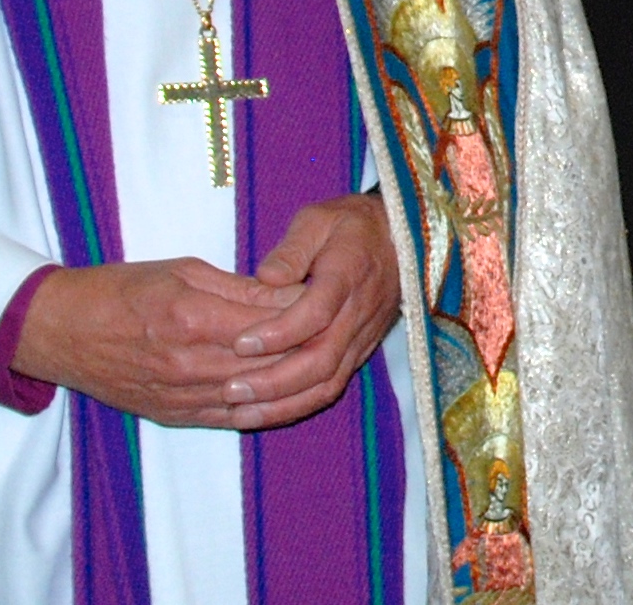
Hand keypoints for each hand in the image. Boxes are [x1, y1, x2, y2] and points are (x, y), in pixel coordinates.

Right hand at [11, 256, 301, 427]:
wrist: (62, 331)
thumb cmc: (119, 290)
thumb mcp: (181, 271)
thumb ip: (236, 288)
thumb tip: (286, 294)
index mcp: (192, 318)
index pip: (267, 323)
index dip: (302, 314)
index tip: (326, 299)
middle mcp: (190, 363)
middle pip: (267, 363)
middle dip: (305, 348)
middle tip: (334, 331)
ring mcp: (182, 396)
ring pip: (255, 395)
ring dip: (290, 382)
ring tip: (318, 361)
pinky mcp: (174, 416)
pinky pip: (231, 418)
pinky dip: (262, 408)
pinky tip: (285, 395)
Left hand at [228, 193, 402, 429]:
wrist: (402, 240)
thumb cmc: (350, 226)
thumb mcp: (318, 219)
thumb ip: (292, 248)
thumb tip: (265, 278)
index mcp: (348, 274)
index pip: (315, 313)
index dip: (278, 333)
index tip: (240, 342)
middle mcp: (358, 314)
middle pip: (320, 360)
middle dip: (273, 381)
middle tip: (230, 388)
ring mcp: (362, 338)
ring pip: (327, 383)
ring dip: (283, 403)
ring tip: (241, 412)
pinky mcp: (360, 353)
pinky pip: (332, 387)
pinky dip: (298, 405)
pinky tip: (266, 412)